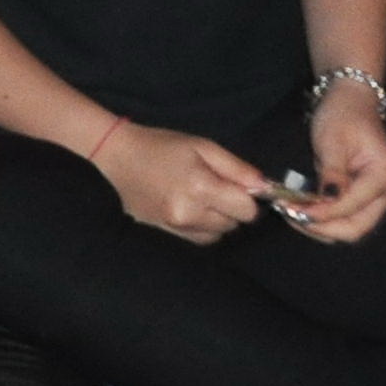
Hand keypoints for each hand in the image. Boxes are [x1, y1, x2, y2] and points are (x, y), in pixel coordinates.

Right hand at [87, 121, 273, 241]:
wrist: (119, 156)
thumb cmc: (163, 146)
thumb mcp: (203, 146)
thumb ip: (237, 168)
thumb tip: (265, 187)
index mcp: (200, 187)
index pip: (247, 210)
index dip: (248, 198)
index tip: (239, 186)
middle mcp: (189, 213)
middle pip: (234, 224)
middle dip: (232, 207)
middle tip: (214, 186)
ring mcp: (175, 227)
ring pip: (219, 235)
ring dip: (218, 219)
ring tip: (200, 197)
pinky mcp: (166, 233)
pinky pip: (200, 240)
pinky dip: (203, 227)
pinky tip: (190, 208)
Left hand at [301, 84, 385, 244]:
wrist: (351, 102)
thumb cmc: (343, 114)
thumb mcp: (332, 140)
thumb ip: (332, 173)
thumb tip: (328, 202)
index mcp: (385, 176)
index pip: (352, 207)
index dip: (321, 213)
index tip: (291, 209)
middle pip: (355, 229)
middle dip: (320, 227)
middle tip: (288, 214)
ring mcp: (377, 199)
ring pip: (348, 229)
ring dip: (318, 227)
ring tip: (289, 211)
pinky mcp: (363, 200)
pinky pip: (343, 219)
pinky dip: (322, 219)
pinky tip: (300, 208)